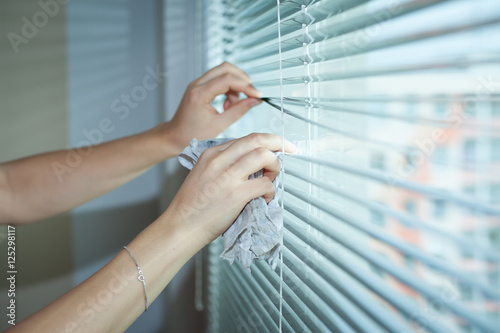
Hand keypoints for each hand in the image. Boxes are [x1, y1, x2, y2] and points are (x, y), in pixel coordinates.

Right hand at [164, 133, 295, 245]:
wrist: (180, 226)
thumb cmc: (192, 206)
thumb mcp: (203, 174)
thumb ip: (224, 166)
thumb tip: (252, 166)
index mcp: (211, 154)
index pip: (246, 138)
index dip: (266, 142)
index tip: (276, 146)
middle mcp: (219, 160)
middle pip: (257, 140)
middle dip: (279, 142)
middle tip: (290, 149)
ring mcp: (228, 176)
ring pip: (263, 155)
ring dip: (275, 165)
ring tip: (272, 177)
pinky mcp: (236, 194)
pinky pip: (264, 184)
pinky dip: (271, 190)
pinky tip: (265, 198)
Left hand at [165, 62, 261, 153]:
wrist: (175, 135)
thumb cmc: (193, 134)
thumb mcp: (219, 125)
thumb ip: (238, 111)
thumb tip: (255, 101)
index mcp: (200, 94)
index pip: (228, 80)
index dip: (246, 86)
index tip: (258, 95)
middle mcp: (197, 84)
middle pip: (226, 68)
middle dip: (242, 80)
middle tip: (250, 95)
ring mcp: (197, 83)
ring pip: (223, 71)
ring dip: (235, 85)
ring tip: (233, 105)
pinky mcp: (200, 85)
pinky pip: (219, 78)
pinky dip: (228, 88)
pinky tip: (227, 104)